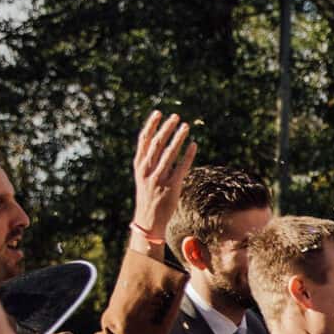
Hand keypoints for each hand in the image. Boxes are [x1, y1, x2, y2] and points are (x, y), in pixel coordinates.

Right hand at [130, 111, 197, 237]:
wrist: (148, 220)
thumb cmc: (147, 195)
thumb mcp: (142, 176)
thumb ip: (147, 160)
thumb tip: (156, 140)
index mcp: (139, 166)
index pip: (143, 140)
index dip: (151, 125)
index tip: (158, 113)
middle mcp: (147, 171)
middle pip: (157, 144)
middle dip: (166, 128)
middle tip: (176, 116)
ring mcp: (159, 179)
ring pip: (170, 153)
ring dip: (178, 138)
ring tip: (186, 126)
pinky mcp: (171, 187)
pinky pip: (181, 167)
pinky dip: (188, 155)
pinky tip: (194, 145)